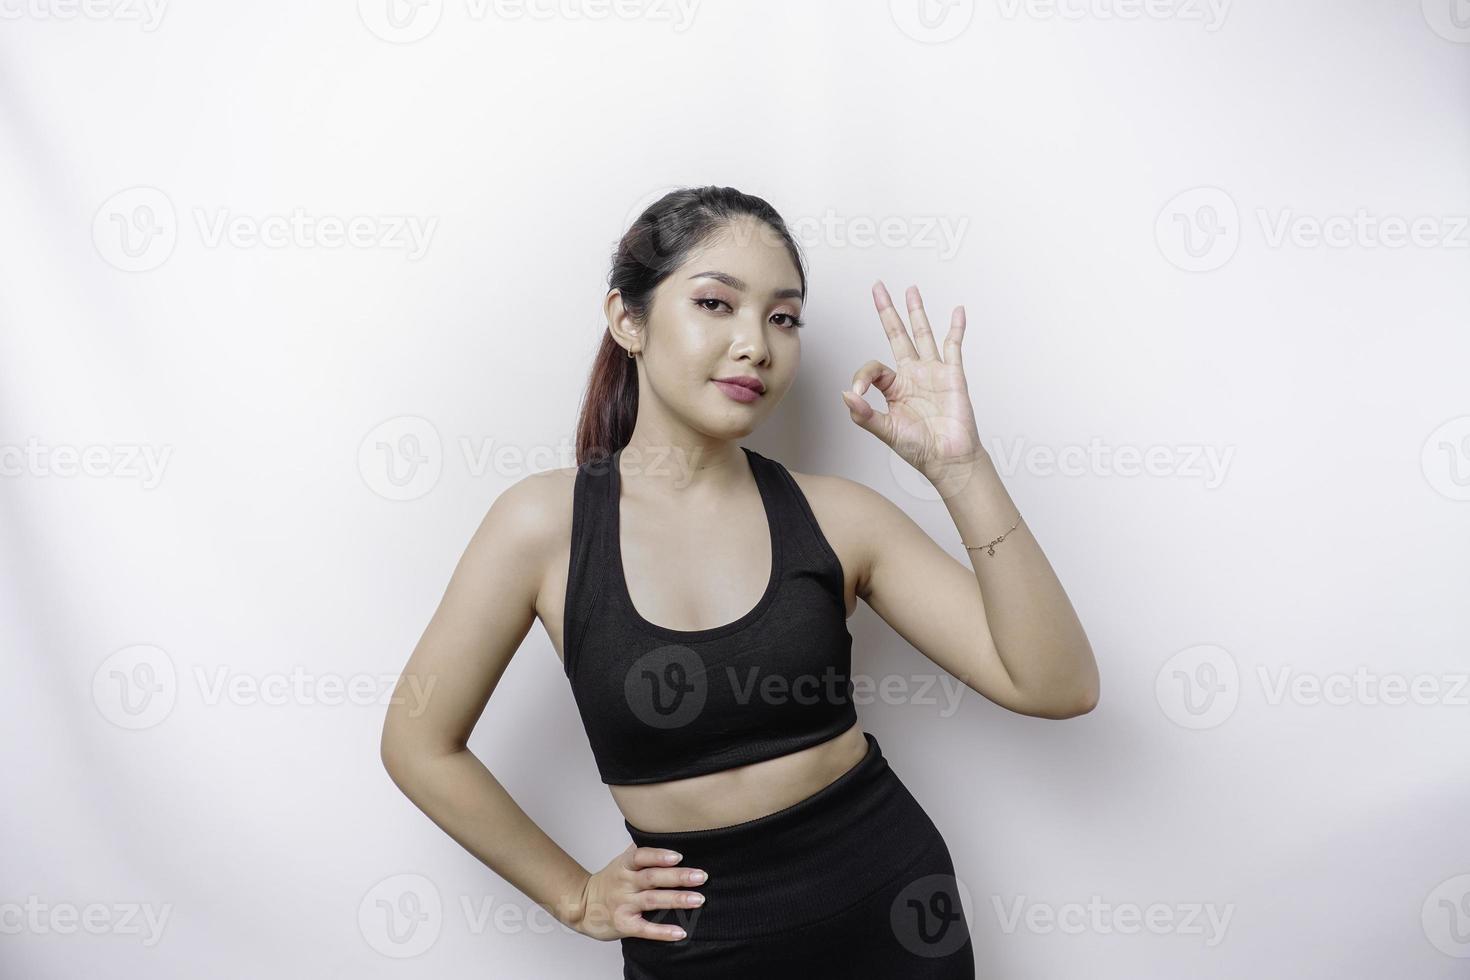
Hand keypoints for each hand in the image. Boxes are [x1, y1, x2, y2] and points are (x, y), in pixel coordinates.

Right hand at [570, 843, 707, 942]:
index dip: (659, 855)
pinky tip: (681, 932)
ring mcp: (624, 904)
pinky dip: (663, 931)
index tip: (679, 855)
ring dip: (677, 900)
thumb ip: (643, 849)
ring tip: (699, 900)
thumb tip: (669, 831)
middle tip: (701, 876)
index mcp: (625, 865)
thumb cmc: (610, 881)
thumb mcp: (622, 861)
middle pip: (652, 878)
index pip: (641, 856)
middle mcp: (625, 883)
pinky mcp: (624, 925)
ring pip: (652, 901)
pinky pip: (645, 929)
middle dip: (678, 877)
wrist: (582, 906)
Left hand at [841, 282, 986, 494]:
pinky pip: (953, 346)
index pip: (874, 367)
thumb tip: (846, 394)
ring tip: (911, 290)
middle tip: (879, 288)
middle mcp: (912, 374)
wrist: (948, 458)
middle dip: (888, 311)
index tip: (860, 392)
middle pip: (898, 335)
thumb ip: (864, 414)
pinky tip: (957, 311)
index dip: (863, 376)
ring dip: (917, 312)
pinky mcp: (953, 375)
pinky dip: (956, 329)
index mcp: (893, 387)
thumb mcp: (885, 432)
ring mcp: (933, 372)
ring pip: (923, 334)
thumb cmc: (919, 448)